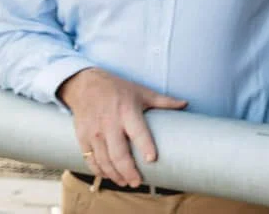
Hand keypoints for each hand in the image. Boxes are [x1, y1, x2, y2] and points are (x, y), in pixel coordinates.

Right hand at [57, 68, 186, 187]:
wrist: (86, 85)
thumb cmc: (118, 89)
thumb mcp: (142, 92)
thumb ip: (163, 101)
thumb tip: (185, 104)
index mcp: (127, 111)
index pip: (138, 131)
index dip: (145, 146)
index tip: (152, 159)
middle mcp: (110, 123)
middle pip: (119, 153)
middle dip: (128, 171)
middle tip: (137, 183)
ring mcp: (94, 132)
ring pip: (104, 159)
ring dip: (114, 174)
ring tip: (125, 182)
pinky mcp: (82, 137)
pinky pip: (90, 159)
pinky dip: (99, 170)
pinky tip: (108, 176)